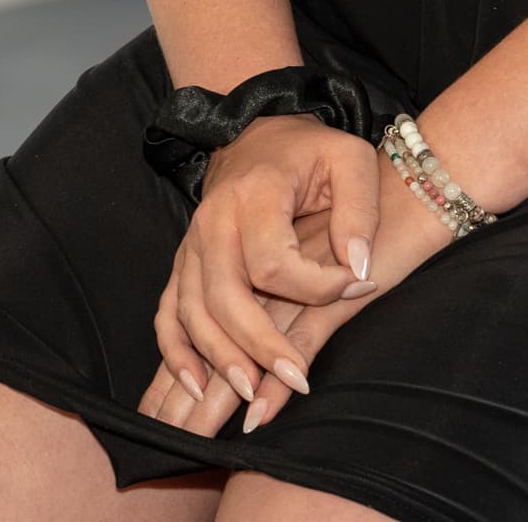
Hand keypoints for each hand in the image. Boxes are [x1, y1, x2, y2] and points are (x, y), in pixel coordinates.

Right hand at [138, 113, 381, 432]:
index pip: (274, 261)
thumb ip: (359, 211)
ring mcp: (192, 243)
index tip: (357, 286)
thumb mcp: (352, 160)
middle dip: (260, 344)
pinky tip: (197, 384)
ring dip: (220, 357)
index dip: (317, 286)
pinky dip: (176, 351)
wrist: (261, 135)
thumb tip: (359, 268)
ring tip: (252, 392)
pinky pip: (168, 312)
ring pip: (193, 311)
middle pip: (226, 296)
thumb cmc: (312, 152)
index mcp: (255, 193)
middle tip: (298, 378)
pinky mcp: (184, 262)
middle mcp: (213, 219)